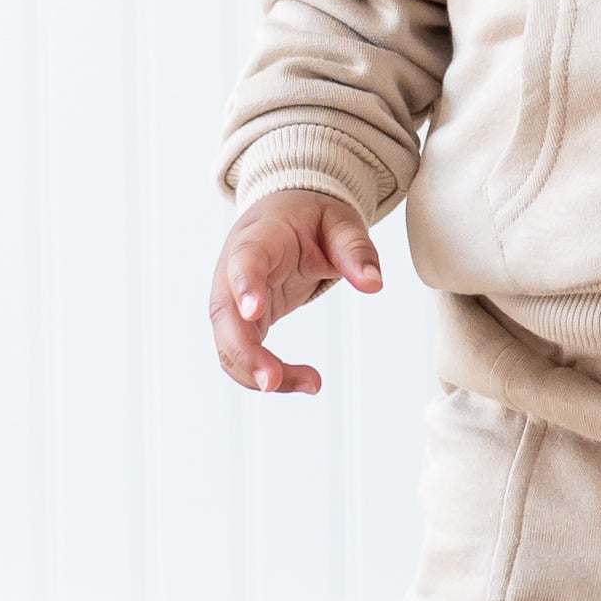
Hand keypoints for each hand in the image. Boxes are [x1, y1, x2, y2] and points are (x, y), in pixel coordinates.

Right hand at [211, 190, 382, 393]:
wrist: (286, 216)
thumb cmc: (310, 218)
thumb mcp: (340, 222)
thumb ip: (355, 249)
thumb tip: (374, 284)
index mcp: (258, 238)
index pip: (245, 262)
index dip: (246, 286)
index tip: (254, 312)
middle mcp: (233, 272)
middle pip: (226, 316)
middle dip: (244, 352)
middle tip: (272, 381)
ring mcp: (232, 300)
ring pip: (229, 344)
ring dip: (257, 373)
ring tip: (311, 384)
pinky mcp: (243, 322)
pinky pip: (244, 355)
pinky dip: (267, 374)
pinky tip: (304, 382)